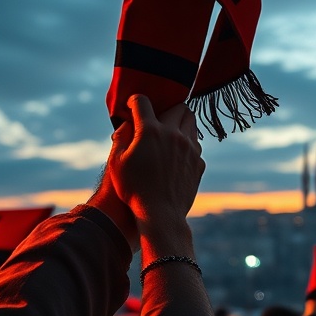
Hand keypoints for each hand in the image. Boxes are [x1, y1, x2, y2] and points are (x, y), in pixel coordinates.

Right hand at [107, 95, 205, 234]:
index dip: (134, 101)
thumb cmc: (133, 189)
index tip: (132, 105)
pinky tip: (177, 152)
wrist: (160, 214)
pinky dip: (187, 142)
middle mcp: (173, 134)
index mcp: (150, 131)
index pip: (143, 102)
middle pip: (178, 106)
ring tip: (170, 132)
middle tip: (158, 116)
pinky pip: (196, 144)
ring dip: (181, 122)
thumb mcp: (116, 162)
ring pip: (191, 122)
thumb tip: (127, 123)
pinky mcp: (199, 161)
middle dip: (167, 107)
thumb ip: (121, 137)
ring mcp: (190, 147)